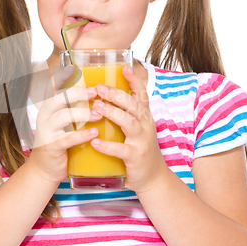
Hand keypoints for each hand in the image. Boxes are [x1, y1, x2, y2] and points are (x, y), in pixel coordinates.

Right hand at [28, 65, 101, 184]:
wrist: (45, 169)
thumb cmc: (61, 141)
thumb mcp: (64, 122)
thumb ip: (75, 107)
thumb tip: (97, 91)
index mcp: (49, 106)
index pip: (53, 87)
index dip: (62, 76)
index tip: (74, 68)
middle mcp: (45, 115)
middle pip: (59, 98)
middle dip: (78, 93)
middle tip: (96, 91)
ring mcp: (46, 131)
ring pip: (63, 116)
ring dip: (83, 113)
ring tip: (99, 114)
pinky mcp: (52, 146)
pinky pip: (67, 138)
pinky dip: (82, 134)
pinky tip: (94, 132)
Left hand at [90, 64, 165, 192]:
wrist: (153, 179)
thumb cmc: (138, 150)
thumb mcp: (136, 130)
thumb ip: (124, 115)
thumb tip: (103, 98)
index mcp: (145, 117)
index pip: (141, 95)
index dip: (134, 80)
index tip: (125, 67)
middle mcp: (146, 126)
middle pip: (133, 105)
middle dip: (116, 94)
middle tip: (99, 87)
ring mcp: (142, 141)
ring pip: (128, 123)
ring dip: (112, 113)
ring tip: (96, 106)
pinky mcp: (135, 157)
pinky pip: (121, 149)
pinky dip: (107, 145)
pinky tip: (94, 141)